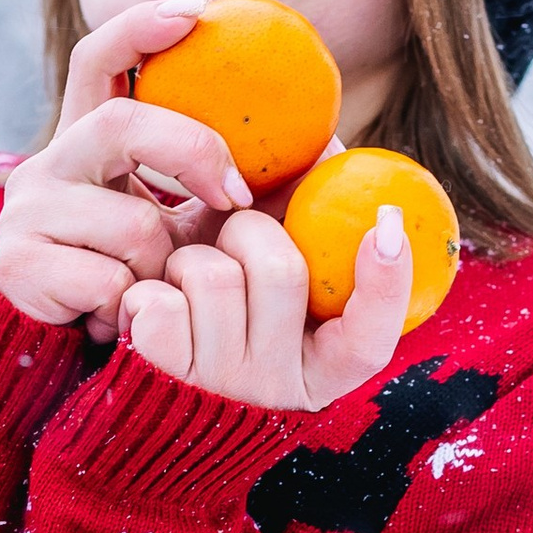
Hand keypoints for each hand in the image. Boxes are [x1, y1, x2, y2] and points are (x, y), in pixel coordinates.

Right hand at [0, 2, 253, 343]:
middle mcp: (50, 162)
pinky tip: (119, 320)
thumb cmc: (151, 282)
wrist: (84, 359)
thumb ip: (248, 181)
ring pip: (128, 221)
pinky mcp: (16, 263)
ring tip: (156, 290)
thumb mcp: (201, 223)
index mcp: (91, 141)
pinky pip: (106, 279)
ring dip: (165, 265)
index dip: (140, 28)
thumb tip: (328, 142)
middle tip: (235, 196)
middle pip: (119, 123)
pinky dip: (133, 306)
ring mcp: (27, 211)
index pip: (101, 60)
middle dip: (189, 151)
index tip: (195, 15)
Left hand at [115, 198, 413, 413]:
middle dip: (247, 229)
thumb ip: (307, 211)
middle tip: (230, 239)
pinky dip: (148, 286)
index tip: (385, 221)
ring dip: (192, 254)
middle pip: (281, 272)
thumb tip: (325, 146)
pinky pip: (158, 306)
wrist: (145, 327)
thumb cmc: (222, 284)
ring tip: (185, 276)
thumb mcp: (271, 252)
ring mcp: (220, 387)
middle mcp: (277, 385)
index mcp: (323, 362)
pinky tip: (153, 298)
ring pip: (213, 278)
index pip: (369, 341)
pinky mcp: (161, 376)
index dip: (387, 284)